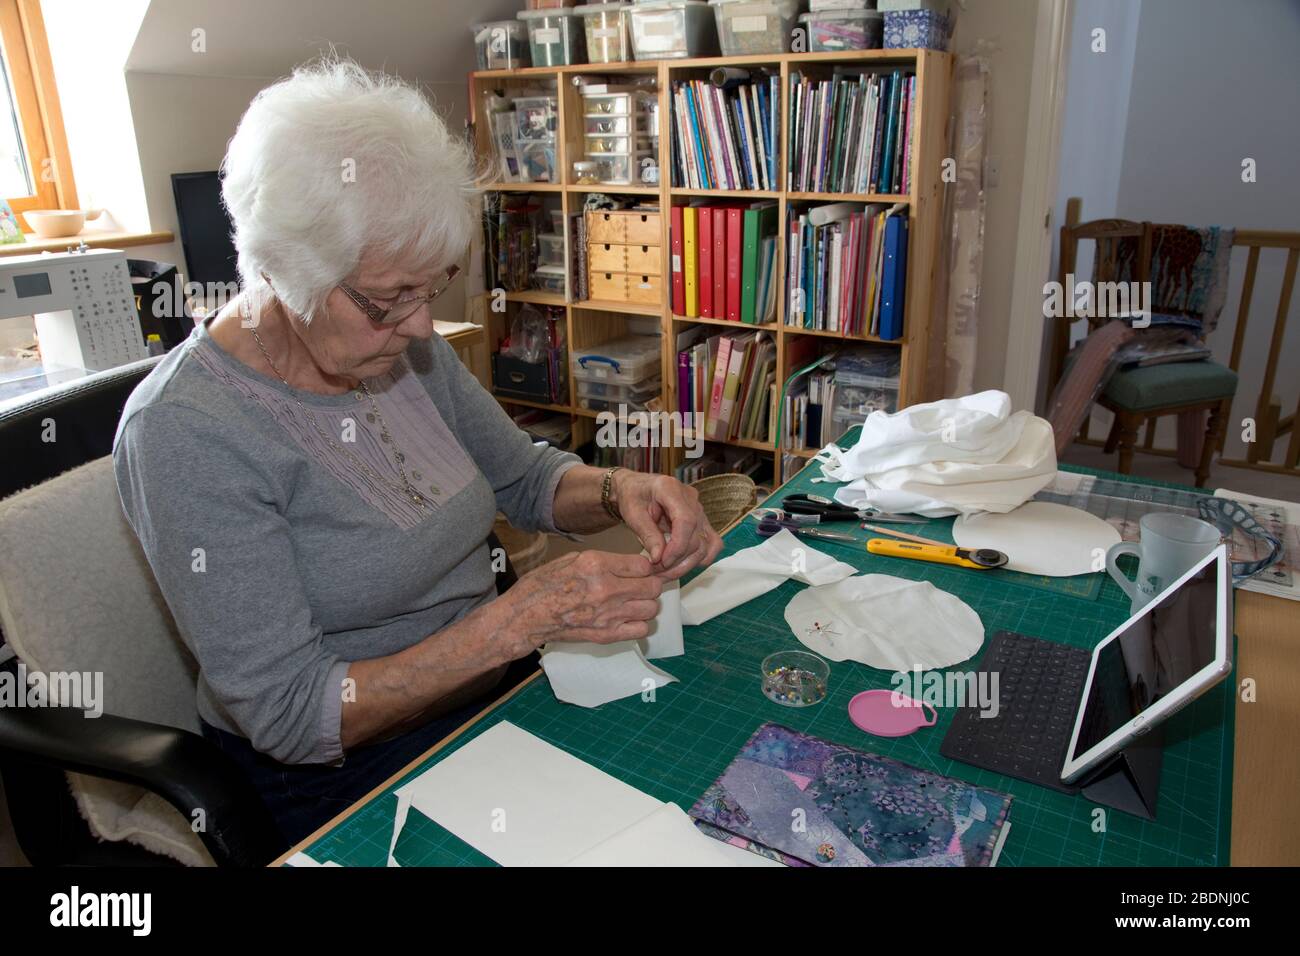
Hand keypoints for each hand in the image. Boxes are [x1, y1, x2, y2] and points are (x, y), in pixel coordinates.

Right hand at [497, 551, 664, 650]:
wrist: (524, 618)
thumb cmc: (543, 585)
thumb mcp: (571, 559)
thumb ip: (604, 561)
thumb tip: (631, 563)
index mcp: (595, 565)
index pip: (643, 565)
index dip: (645, 567)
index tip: (639, 570)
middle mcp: (605, 589)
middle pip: (652, 587)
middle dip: (650, 584)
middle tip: (639, 585)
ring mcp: (607, 615)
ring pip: (651, 608)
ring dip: (645, 604)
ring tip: (632, 601)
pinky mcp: (605, 635)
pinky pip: (641, 629)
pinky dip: (639, 624)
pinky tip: (626, 618)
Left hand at [609, 471, 723, 579]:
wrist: (637, 489)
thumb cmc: (633, 496)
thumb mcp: (632, 514)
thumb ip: (647, 535)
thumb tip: (658, 558)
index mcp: (671, 489)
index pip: (686, 521)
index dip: (678, 546)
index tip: (663, 561)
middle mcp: (690, 498)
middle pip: (697, 536)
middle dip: (679, 559)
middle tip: (658, 570)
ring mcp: (699, 509)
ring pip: (707, 544)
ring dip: (688, 563)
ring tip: (667, 571)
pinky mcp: (702, 521)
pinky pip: (711, 543)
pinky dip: (699, 558)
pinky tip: (681, 564)